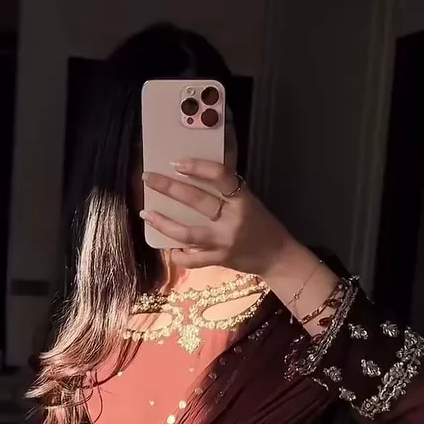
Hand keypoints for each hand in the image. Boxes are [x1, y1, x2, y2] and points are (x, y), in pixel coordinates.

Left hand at [141, 159, 293, 276]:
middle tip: (147, 178)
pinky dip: (179, 255)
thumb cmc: (262, 224)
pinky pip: (193, 260)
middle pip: (196, 201)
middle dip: (168, 188)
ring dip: (164, 223)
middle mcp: (233, 219)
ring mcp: (224, 242)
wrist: (277, 257)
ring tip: (146, 214)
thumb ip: (228, 187)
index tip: (176, 163)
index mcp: (242, 199)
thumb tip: (203, 167)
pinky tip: (168, 249)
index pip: (220, 176)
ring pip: (188, 233)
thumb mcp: (250, 200)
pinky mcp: (220, 260)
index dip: (198, 168)